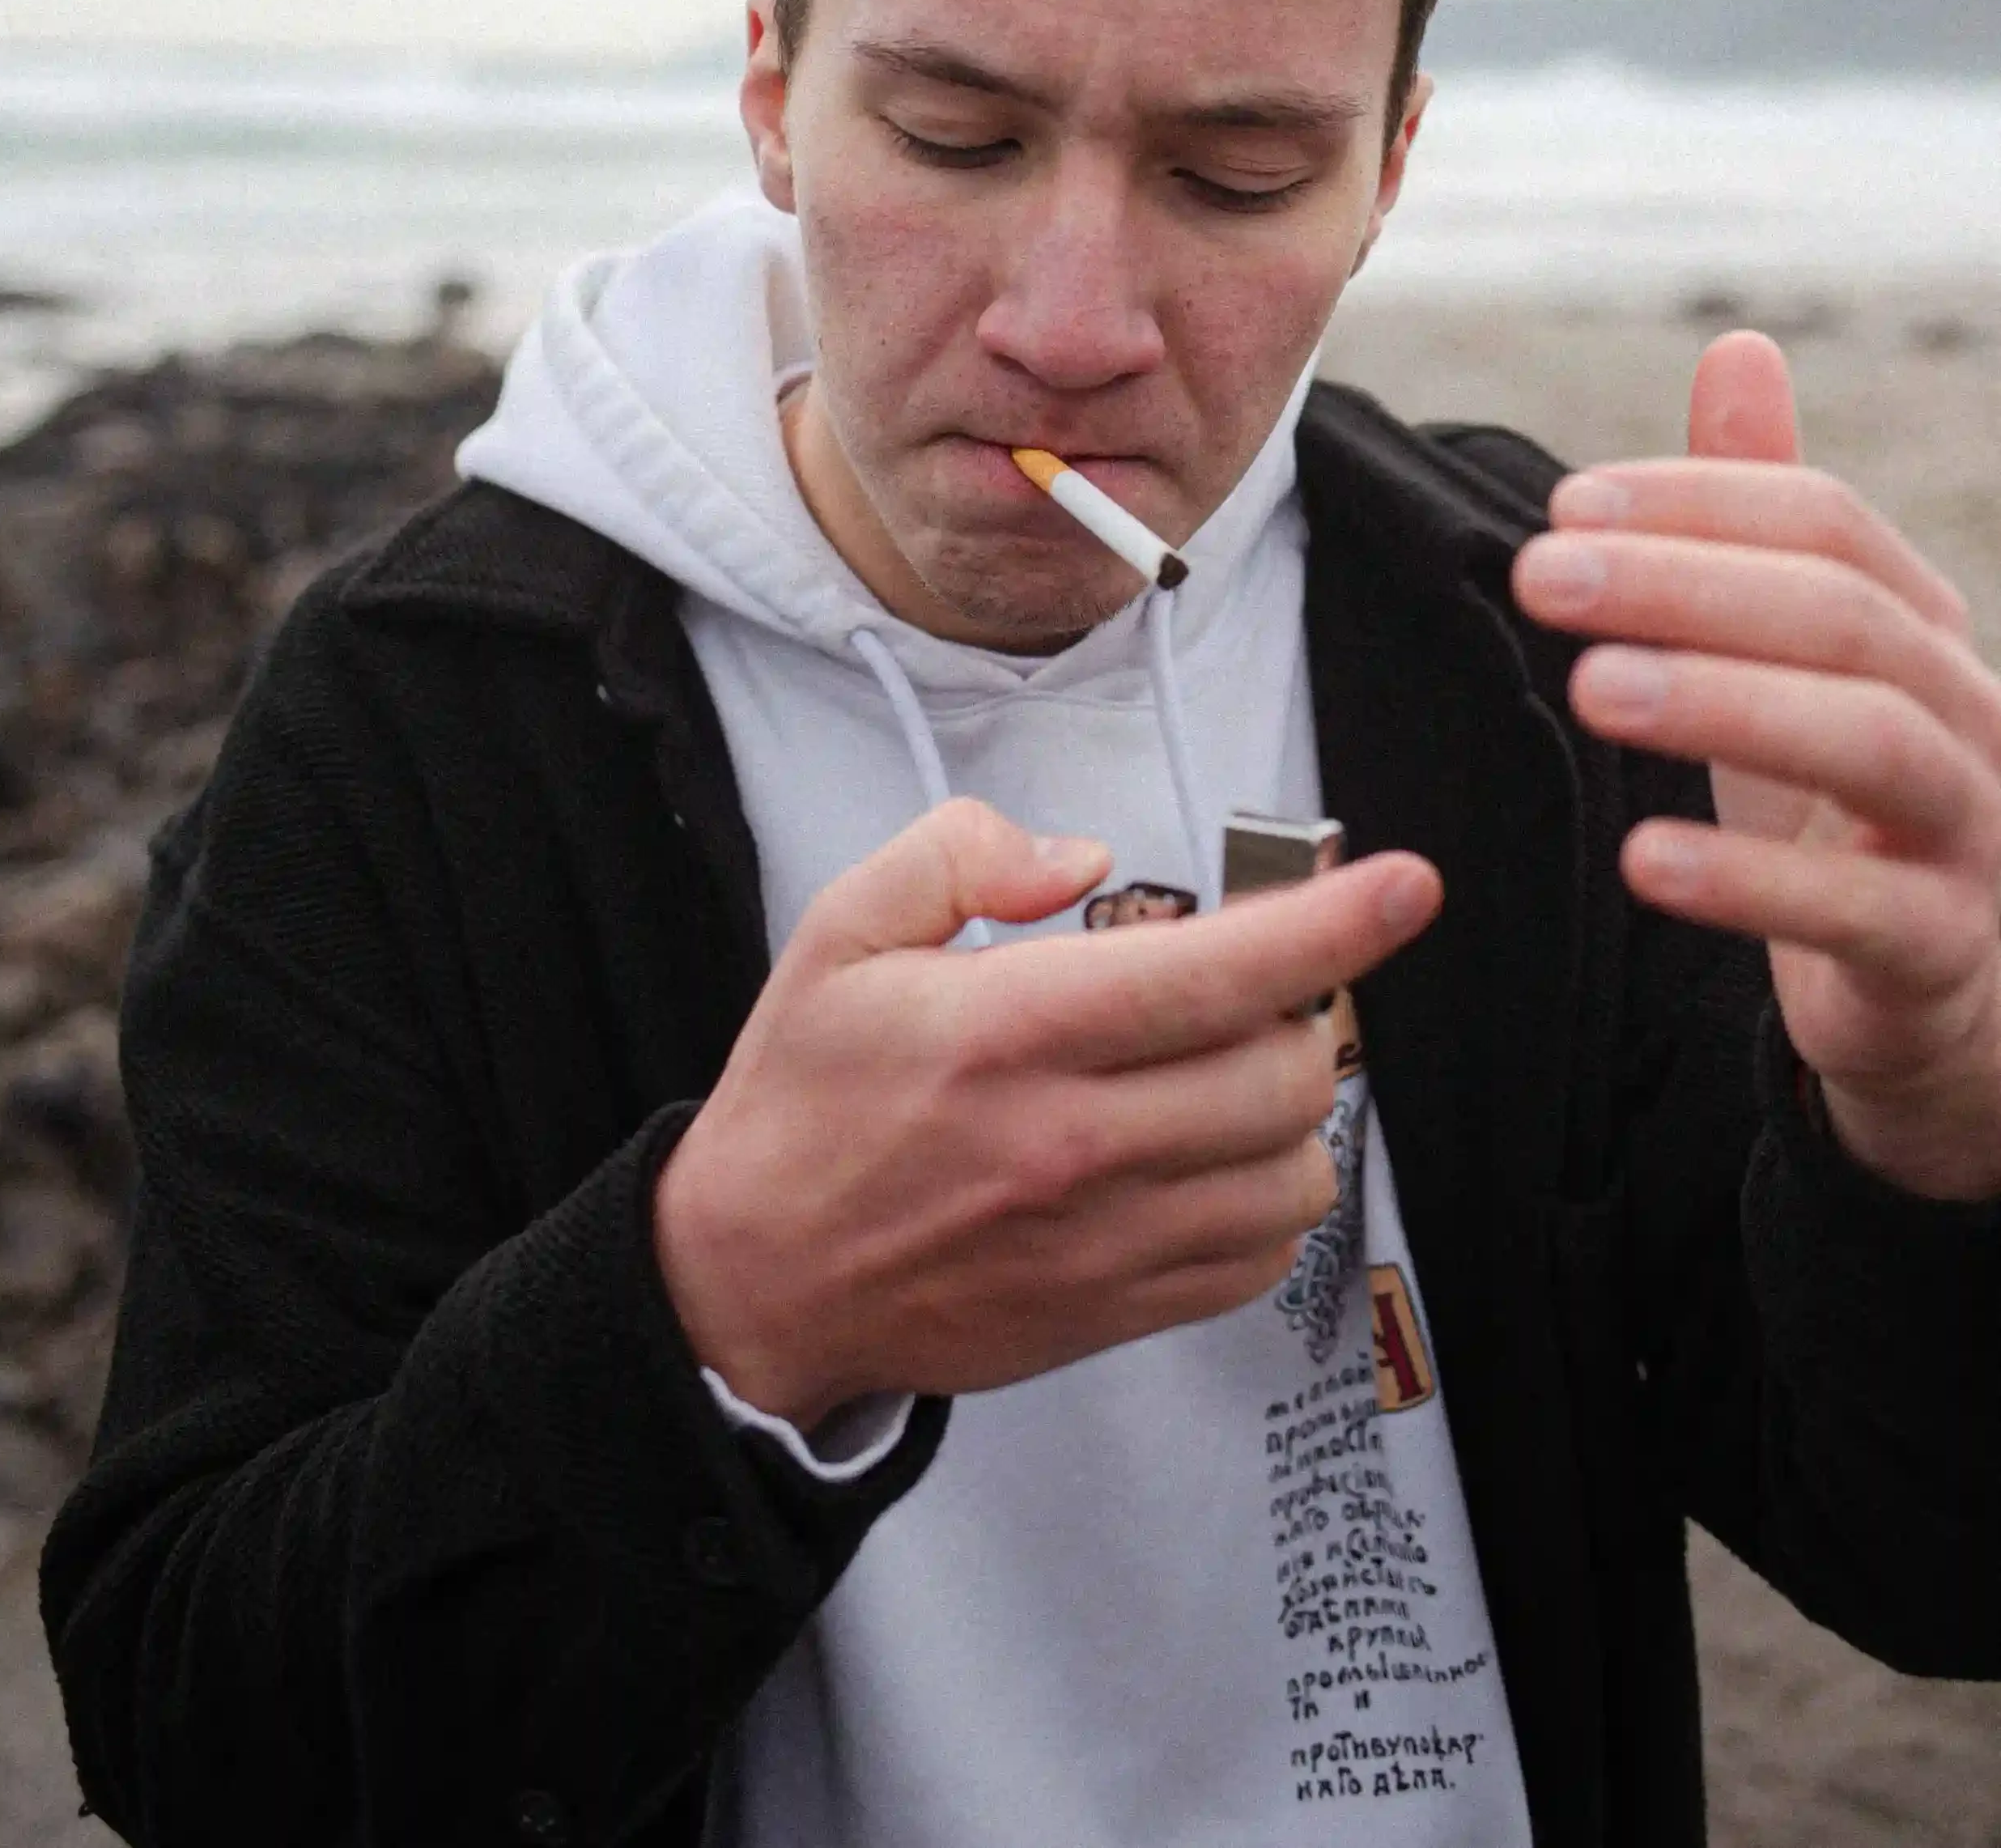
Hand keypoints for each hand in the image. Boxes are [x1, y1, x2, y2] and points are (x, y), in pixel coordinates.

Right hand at [652, 800, 1440, 1424]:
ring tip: (1228, 1072)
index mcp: (1013, 1031)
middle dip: (1303, 1011)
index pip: (1219, 973)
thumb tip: (1083, 860)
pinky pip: (1258, 1259)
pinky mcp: (1114, 1312)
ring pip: (1293, 1173)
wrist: (757, 1279)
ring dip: (1292, 1109)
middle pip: (1287, 1075)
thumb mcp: (843, 932)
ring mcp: (1102, 1239)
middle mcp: (1074, 1141)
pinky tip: (1209, 1157)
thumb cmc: (808, 1100)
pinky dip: (1266, 1199)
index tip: (1409, 884)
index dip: (1334, 922)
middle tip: (1254, 985)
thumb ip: (958, 854)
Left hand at [1513, 331, 2000, 1201]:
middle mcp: (1968, 713)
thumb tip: (1737, 348)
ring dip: (1724, 704)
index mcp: (1923, 628)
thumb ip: (1765, 518)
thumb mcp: (1800, 661)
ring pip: (1875, 745)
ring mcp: (1974, 836)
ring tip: (1592, 687)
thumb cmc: (1851, 810)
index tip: (1562, 505)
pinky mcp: (1944, 956)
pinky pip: (1864, 910)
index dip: (1698, 502)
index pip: (1827, 525)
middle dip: (1688, 586)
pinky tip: (1646, 859)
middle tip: (1542, 576)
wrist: (1949, 1000)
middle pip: (1844, 618)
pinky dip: (1753, 885)